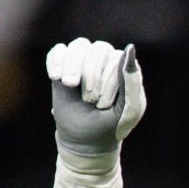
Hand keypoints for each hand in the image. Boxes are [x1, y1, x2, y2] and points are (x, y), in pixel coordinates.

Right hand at [46, 37, 145, 155]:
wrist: (85, 141)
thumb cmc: (111, 125)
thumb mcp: (129, 109)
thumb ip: (132, 82)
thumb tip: (130, 47)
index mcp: (125, 71)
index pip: (116, 58)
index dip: (107, 80)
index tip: (103, 105)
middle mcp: (106, 61)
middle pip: (98, 49)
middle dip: (92, 76)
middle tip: (89, 100)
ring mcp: (84, 62)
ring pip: (79, 46)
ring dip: (74, 68)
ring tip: (71, 86)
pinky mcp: (63, 66)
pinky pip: (59, 51)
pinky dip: (56, 63)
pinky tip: (57, 78)